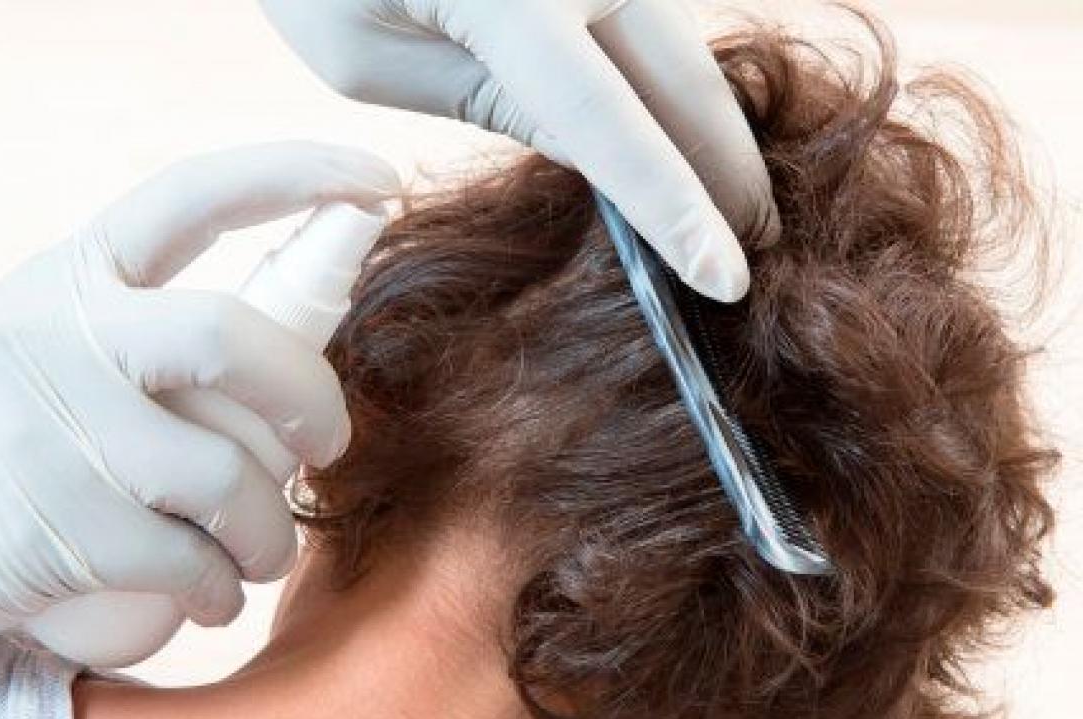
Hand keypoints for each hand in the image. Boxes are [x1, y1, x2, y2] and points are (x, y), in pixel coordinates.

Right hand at [0, 142, 399, 648]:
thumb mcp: (46, 340)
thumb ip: (144, 331)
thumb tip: (292, 358)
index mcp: (72, 277)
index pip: (191, 196)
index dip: (296, 175)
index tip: (378, 178)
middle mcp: (60, 334)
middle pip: (232, 339)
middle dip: (312, 398)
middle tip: (327, 444)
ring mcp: (53, 431)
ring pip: (227, 476)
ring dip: (272, 531)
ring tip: (262, 552)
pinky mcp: (53, 528)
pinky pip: (189, 561)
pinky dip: (222, 589)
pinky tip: (213, 595)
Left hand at [261, 0, 777, 301]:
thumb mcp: (371, 59)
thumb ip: (493, 104)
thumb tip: (594, 147)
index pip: (613, 126)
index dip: (677, 210)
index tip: (727, 277)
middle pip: (685, 80)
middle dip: (730, 170)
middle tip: (760, 246)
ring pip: (684, 42)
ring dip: (713, 121)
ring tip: (733, 199)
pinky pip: (653, 13)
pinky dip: (674, 74)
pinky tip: (682, 124)